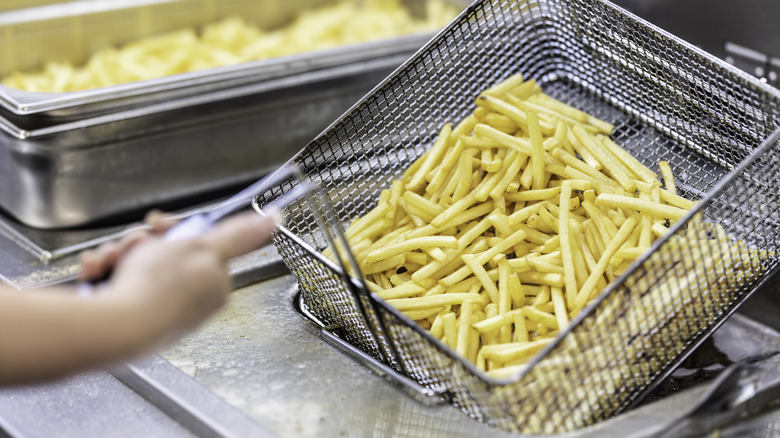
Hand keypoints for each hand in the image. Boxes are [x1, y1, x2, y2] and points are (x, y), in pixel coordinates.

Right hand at [80, 211, 276, 347]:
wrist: (115, 327)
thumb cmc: (158, 289)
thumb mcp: (202, 246)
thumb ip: (239, 233)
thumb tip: (275, 219)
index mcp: (214, 282)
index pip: (196, 242)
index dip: (170, 229)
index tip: (156, 225)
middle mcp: (190, 298)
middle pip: (164, 251)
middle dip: (140, 244)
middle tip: (130, 248)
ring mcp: (161, 308)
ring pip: (137, 264)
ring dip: (119, 256)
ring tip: (111, 263)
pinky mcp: (132, 315)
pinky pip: (119, 282)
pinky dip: (106, 273)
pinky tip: (99, 274)